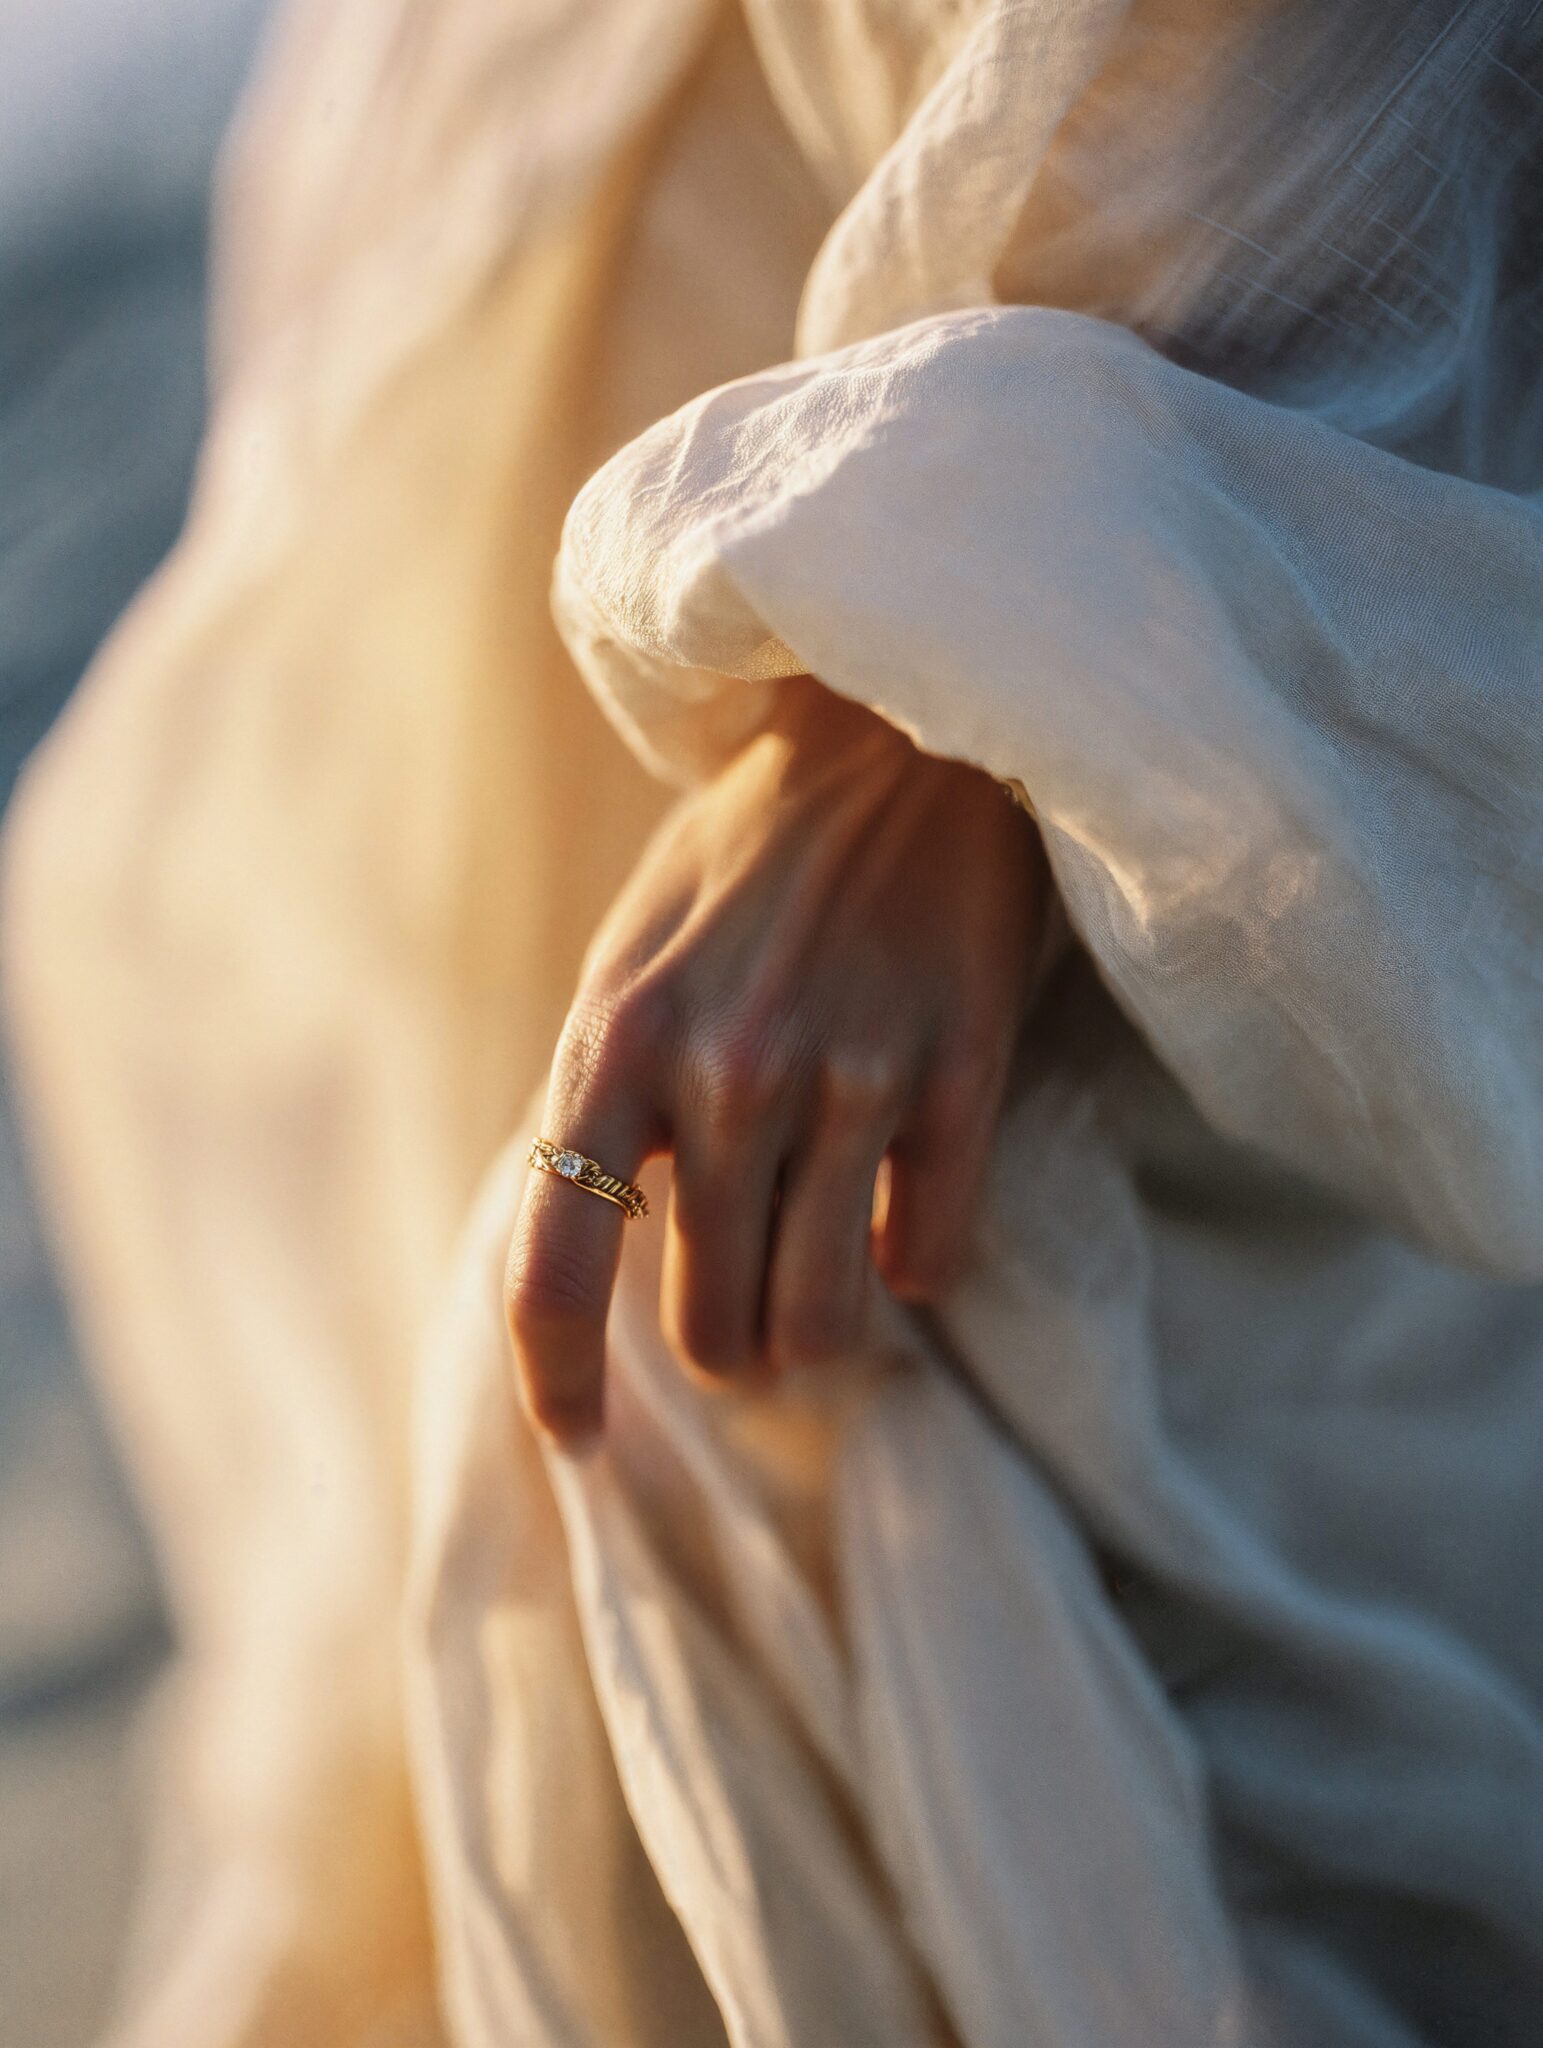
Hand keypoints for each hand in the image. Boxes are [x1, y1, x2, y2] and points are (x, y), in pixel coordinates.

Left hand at [505, 675, 1049, 1447]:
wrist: (900, 736)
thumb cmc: (748, 860)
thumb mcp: (631, 959)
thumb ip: (608, 1099)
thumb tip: (609, 1248)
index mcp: (615, 1042)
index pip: (554, 1266)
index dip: (557, 1384)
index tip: (581, 1443)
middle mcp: (725, 1070)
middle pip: (712, 1333)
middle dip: (726, 1350)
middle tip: (743, 1312)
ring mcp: (849, 1074)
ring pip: (824, 1329)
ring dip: (819, 1338)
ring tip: (823, 1288)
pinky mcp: (960, 1072)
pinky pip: (932, 1262)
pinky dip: (913, 1269)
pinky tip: (904, 1217)